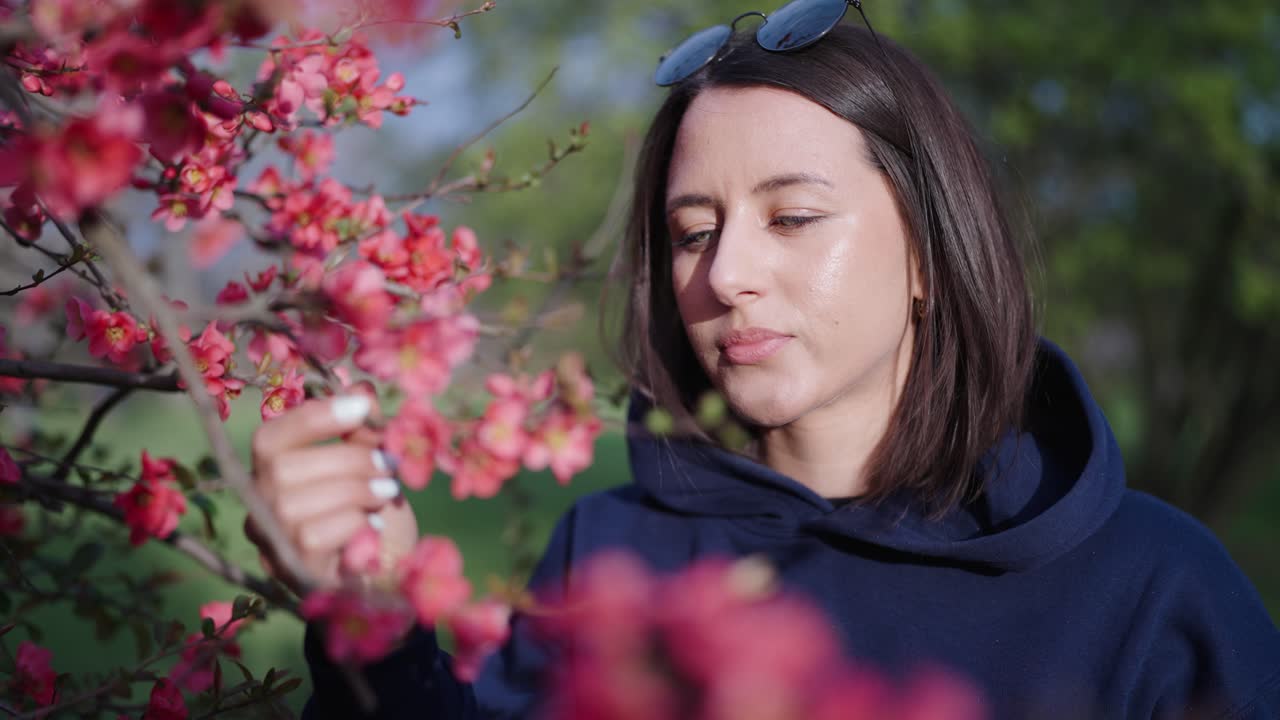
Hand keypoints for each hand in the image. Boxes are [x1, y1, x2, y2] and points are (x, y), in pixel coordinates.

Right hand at [244, 387, 418, 595]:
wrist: (391, 576)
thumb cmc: (374, 515)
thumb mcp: (373, 465)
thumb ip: (364, 430)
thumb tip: (360, 391)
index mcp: (272, 474)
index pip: (269, 437)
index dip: (314, 417)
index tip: (361, 408)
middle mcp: (259, 509)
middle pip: (282, 469)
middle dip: (347, 458)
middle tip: (388, 463)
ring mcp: (272, 543)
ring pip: (295, 503)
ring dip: (355, 490)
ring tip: (387, 492)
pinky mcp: (292, 572)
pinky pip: (312, 536)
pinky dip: (353, 523)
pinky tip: (375, 527)